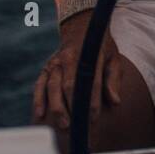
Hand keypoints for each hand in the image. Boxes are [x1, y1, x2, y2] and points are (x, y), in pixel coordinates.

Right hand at [31, 8, 122, 131]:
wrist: (81, 26)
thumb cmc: (100, 47)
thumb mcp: (113, 57)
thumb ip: (114, 79)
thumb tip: (115, 102)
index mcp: (89, 54)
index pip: (91, 81)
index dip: (92, 101)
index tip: (93, 118)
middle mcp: (69, 58)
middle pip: (68, 85)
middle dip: (72, 107)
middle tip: (76, 127)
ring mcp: (55, 62)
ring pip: (52, 86)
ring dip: (56, 107)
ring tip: (63, 125)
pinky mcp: (46, 68)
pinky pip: (39, 84)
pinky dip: (38, 99)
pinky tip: (40, 114)